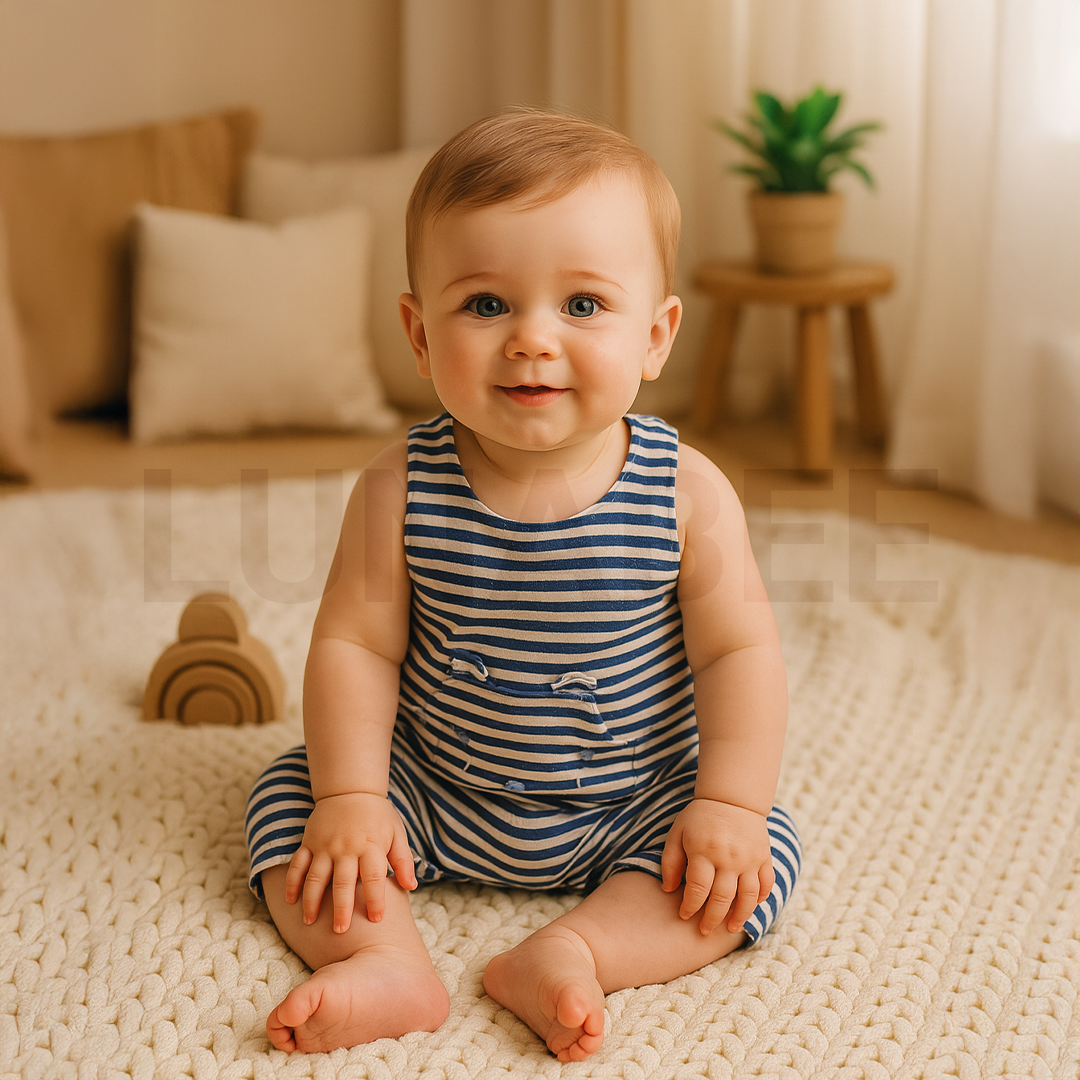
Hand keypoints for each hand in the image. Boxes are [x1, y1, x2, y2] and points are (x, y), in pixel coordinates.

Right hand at [285, 792, 416, 932]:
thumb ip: (403, 860)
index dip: (376, 900)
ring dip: (311, 901)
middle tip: (340, 931)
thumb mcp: (396, 833)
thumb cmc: (378, 816)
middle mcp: (346, 848)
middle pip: (343, 883)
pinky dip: (292, 883)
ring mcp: (325, 845)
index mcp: (370, 846)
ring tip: (309, 922)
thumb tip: (411, 887)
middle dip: (341, 908)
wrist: (350, 789)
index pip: (374, 878)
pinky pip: (298, 864)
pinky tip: (290, 901)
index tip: (376, 919)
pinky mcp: (309, 842)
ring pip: (315, 877)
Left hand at [660, 799, 774, 935]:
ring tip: (730, 929)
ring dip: (739, 917)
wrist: (732, 797)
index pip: (698, 889)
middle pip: (722, 898)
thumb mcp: (678, 833)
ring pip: (748, 897)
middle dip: (711, 919)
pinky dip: (761, 899)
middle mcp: (729, 857)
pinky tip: (751, 907)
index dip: (690, 906)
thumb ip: (670, 861)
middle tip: (703, 931)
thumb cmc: (700, 817)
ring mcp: (749, 858)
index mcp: (704, 851)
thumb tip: (669, 890)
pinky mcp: (764, 857)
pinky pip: (766, 884)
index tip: (684, 916)